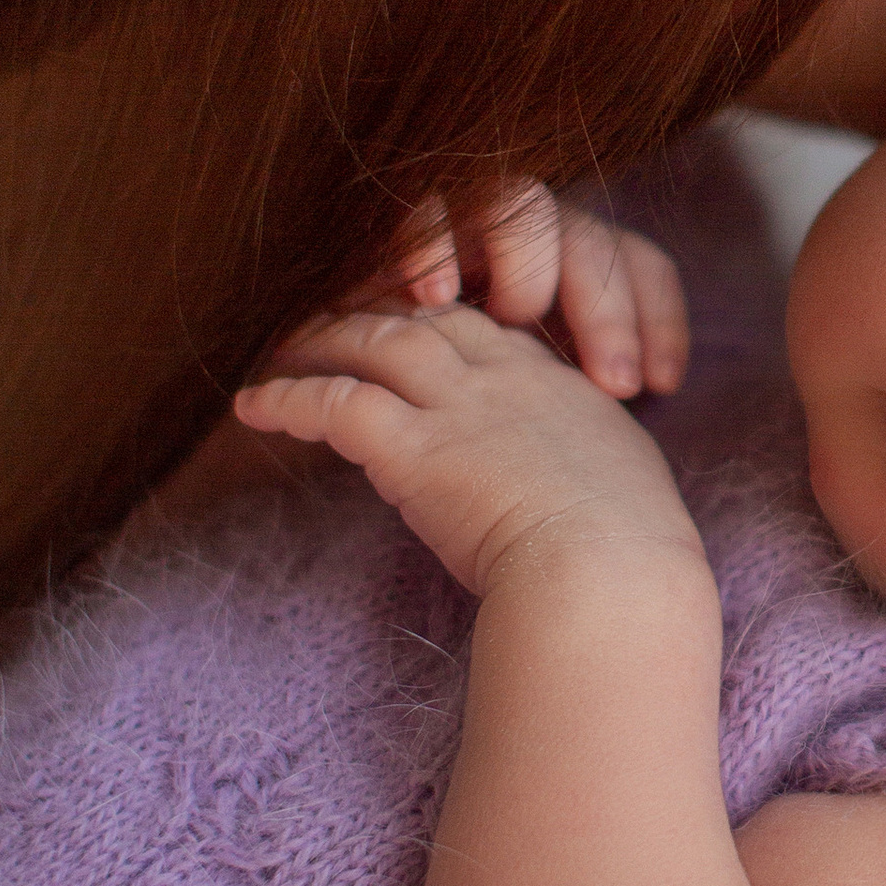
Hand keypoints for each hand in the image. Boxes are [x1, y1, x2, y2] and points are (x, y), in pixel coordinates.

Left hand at [233, 299, 704, 598]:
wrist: (613, 574)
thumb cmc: (631, 552)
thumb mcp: (622, 482)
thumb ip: (582, 462)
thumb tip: (561, 484)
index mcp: (555, 386)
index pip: (483, 328)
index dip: (435, 320)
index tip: (403, 325)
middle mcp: (504, 380)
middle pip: (423, 317)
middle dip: (373, 311)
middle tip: (328, 319)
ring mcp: (458, 410)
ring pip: (374, 340)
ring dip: (320, 340)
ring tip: (279, 348)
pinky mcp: (415, 451)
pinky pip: (335, 404)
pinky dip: (288, 398)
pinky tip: (254, 406)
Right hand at [362, 182, 689, 399]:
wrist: (343, 381)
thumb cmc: (454, 421)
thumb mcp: (522, 420)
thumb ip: (563, 410)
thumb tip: (622, 449)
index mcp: (572, 273)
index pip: (641, 269)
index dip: (660, 319)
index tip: (661, 387)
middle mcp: (530, 237)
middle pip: (591, 241)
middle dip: (609, 310)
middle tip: (614, 383)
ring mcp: (469, 220)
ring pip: (522, 203)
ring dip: (525, 262)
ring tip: (517, 317)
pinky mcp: (403, 223)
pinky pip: (428, 208)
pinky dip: (430, 243)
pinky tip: (432, 294)